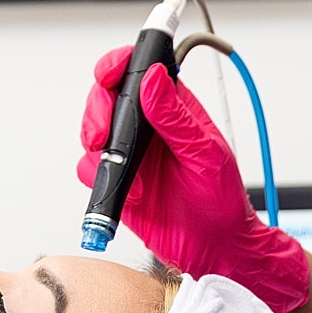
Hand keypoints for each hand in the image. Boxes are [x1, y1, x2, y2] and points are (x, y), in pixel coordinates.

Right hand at [77, 47, 309, 311]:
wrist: (215, 247)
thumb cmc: (221, 199)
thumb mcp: (205, 152)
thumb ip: (175, 116)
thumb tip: (155, 79)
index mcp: (173, 109)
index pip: (140, 71)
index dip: (120, 64)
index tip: (110, 73)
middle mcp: (147, 127)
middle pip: (106, 97)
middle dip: (98, 109)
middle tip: (105, 131)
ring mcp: (130, 155)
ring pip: (92, 130)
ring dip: (95, 141)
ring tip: (116, 162)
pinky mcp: (117, 182)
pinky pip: (90, 168)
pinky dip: (99, 177)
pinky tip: (128, 190)